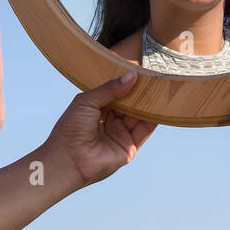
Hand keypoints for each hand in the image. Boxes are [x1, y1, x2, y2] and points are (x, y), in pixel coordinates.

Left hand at [42, 72, 155, 188]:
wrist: (68, 160)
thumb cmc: (71, 129)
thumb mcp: (88, 101)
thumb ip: (110, 89)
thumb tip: (132, 76)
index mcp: (97, 108)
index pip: (116, 92)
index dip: (126, 82)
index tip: (140, 70)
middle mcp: (110, 120)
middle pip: (130, 103)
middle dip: (140, 92)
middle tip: (154, 77)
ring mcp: (120, 133)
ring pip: (139, 116)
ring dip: (149, 104)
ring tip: (161, 89)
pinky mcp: (129, 147)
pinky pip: (144, 131)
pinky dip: (154, 119)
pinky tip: (161, 107)